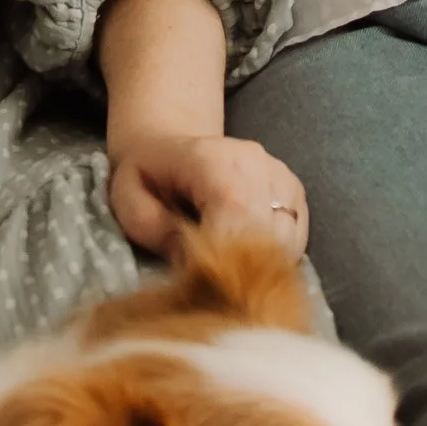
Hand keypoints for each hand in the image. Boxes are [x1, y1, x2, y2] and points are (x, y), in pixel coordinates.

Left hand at [107, 129, 308, 263]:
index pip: (236, 212)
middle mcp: (256, 162)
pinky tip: (243, 253)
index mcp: (212, 159)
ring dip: (260, 265)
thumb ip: (156, 231)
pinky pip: (296, 239)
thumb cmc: (146, 176)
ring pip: (287, 241)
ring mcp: (281, 175)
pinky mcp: (295, 192)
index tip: (201, 278)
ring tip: (225, 263)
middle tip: (211, 280)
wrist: (168, 145)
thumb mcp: (130, 202)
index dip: (224, 254)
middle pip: (268, 233)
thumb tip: (195, 264)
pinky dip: (274, 256)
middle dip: (242, 268)